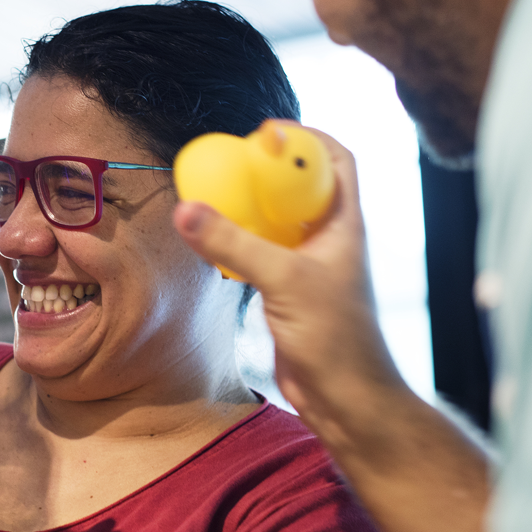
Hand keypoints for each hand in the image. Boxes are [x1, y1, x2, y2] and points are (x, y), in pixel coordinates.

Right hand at [173, 126, 405, 441]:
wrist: (345, 399)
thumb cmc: (335, 339)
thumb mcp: (283, 281)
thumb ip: (234, 244)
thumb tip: (186, 210)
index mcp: (344, 224)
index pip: (337, 161)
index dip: (306, 138)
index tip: (266, 132)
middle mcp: (329, 240)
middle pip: (302, 187)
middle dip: (270, 170)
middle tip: (231, 161)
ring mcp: (309, 267)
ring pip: (279, 222)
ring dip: (250, 208)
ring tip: (216, 195)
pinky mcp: (289, 293)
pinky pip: (261, 254)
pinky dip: (239, 243)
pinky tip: (214, 244)